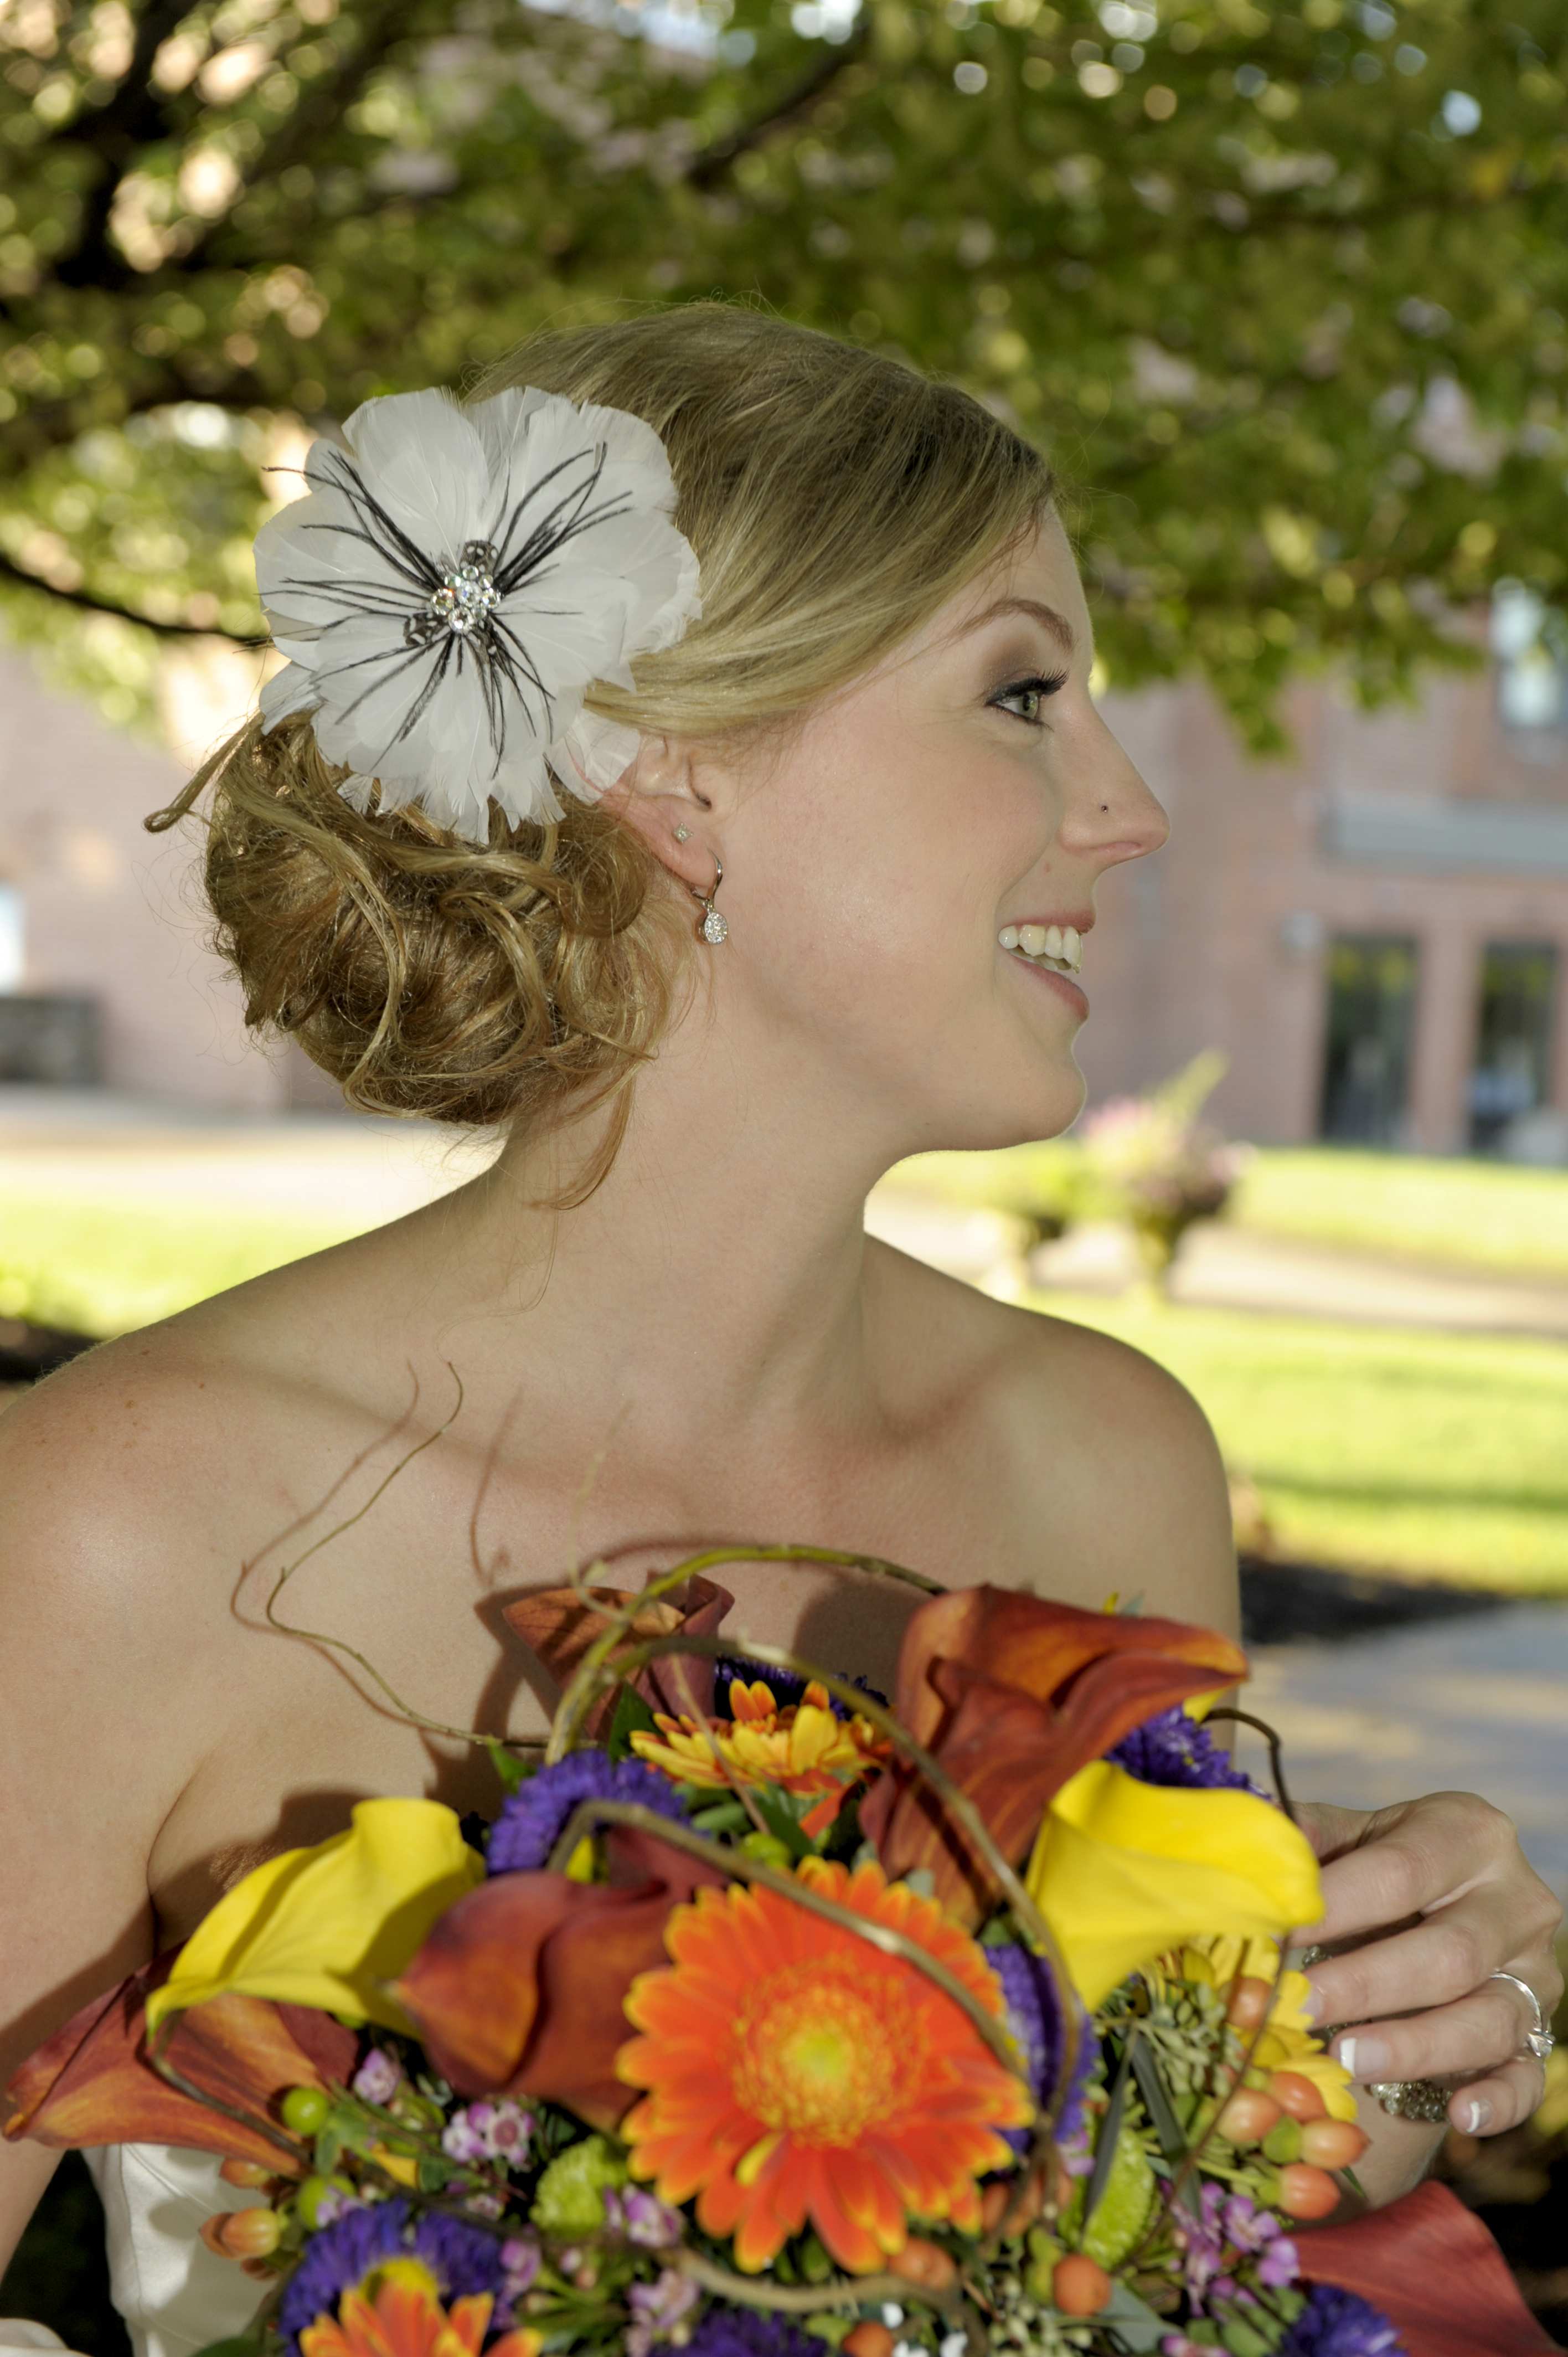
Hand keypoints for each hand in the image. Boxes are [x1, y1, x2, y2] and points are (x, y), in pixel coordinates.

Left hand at [1294, 1792, 1562, 2137]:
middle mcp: (1516, 1901)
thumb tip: (1258, 1849)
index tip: (1279, 1934)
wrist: (1437, 1911)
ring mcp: (1535, 1973)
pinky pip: (1526, 2075)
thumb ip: (1308, 1838)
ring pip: (1488, 2019)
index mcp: (1468, 1833)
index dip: (1337, 1904)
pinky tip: (1458, 2114)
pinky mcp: (1539, 2035)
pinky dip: (1497, 2100)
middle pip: (1450, 1951)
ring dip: (1414, 2046)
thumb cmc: (1380, 1870)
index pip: (1400, 1870)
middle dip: (1367, 1983)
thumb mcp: (1351, 1838)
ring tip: (1346, 2059)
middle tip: (1301, 2006)